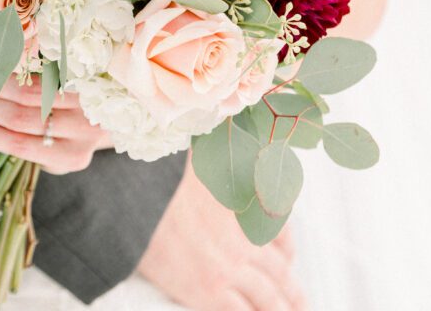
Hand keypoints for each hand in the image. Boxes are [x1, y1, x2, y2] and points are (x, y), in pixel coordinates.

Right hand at [0, 72, 111, 174]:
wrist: (128, 107)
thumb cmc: (84, 132)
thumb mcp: (62, 152)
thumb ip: (33, 148)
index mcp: (69, 157)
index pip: (17, 144)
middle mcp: (81, 132)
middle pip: (20, 117)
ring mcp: (87, 101)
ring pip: (30, 91)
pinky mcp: (88, 75)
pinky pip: (44, 69)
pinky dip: (16, 65)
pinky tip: (0, 62)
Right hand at [137, 166, 305, 310]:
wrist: (131, 197)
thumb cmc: (160, 172)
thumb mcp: (202, 154)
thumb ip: (223, 158)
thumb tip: (233, 137)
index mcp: (246, 205)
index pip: (279, 233)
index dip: (287, 250)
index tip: (288, 259)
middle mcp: (244, 239)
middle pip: (279, 273)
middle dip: (291, 292)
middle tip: (300, 304)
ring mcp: (228, 268)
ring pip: (266, 299)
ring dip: (278, 310)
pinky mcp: (207, 291)